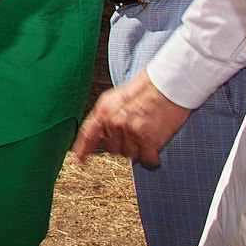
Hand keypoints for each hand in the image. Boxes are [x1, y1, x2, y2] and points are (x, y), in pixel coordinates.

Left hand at [70, 72, 191, 167]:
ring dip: (139, 149)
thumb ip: (108, 115)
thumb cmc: (147, 88)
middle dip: (123, 144)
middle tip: (137, 131)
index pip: (88, 135)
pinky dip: (153, 157)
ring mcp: (129, 131)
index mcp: (104, 110)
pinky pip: (147, 159)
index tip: (79, 162)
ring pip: (130, 154)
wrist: (167, 84)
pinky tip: (156, 148)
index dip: (83, 150)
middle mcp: (113, 122)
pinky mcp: (146, 139)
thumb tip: (103, 133)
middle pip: (112, 149)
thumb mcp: (118, 97)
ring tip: (149, 131)